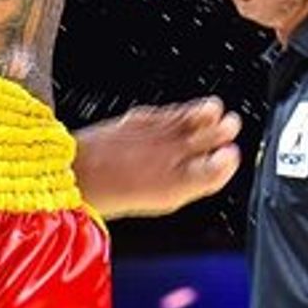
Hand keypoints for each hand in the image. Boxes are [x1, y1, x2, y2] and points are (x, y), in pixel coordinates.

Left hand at [74, 97, 241, 217]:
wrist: (75, 174)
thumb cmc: (115, 191)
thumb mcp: (162, 199)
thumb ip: (193, 182)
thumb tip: (217, 167)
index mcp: (177, 184)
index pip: (215, 169)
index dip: (227, 161)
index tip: (231, 155)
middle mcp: (169, 156)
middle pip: (207, 137)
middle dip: (223, 130)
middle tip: (232, 125)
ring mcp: (155, 134)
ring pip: (191, 119)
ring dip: (208, 113)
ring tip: (218, 110)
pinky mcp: (141, 118)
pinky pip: (171, 111)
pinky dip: (186, 108)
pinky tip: (192, 108)